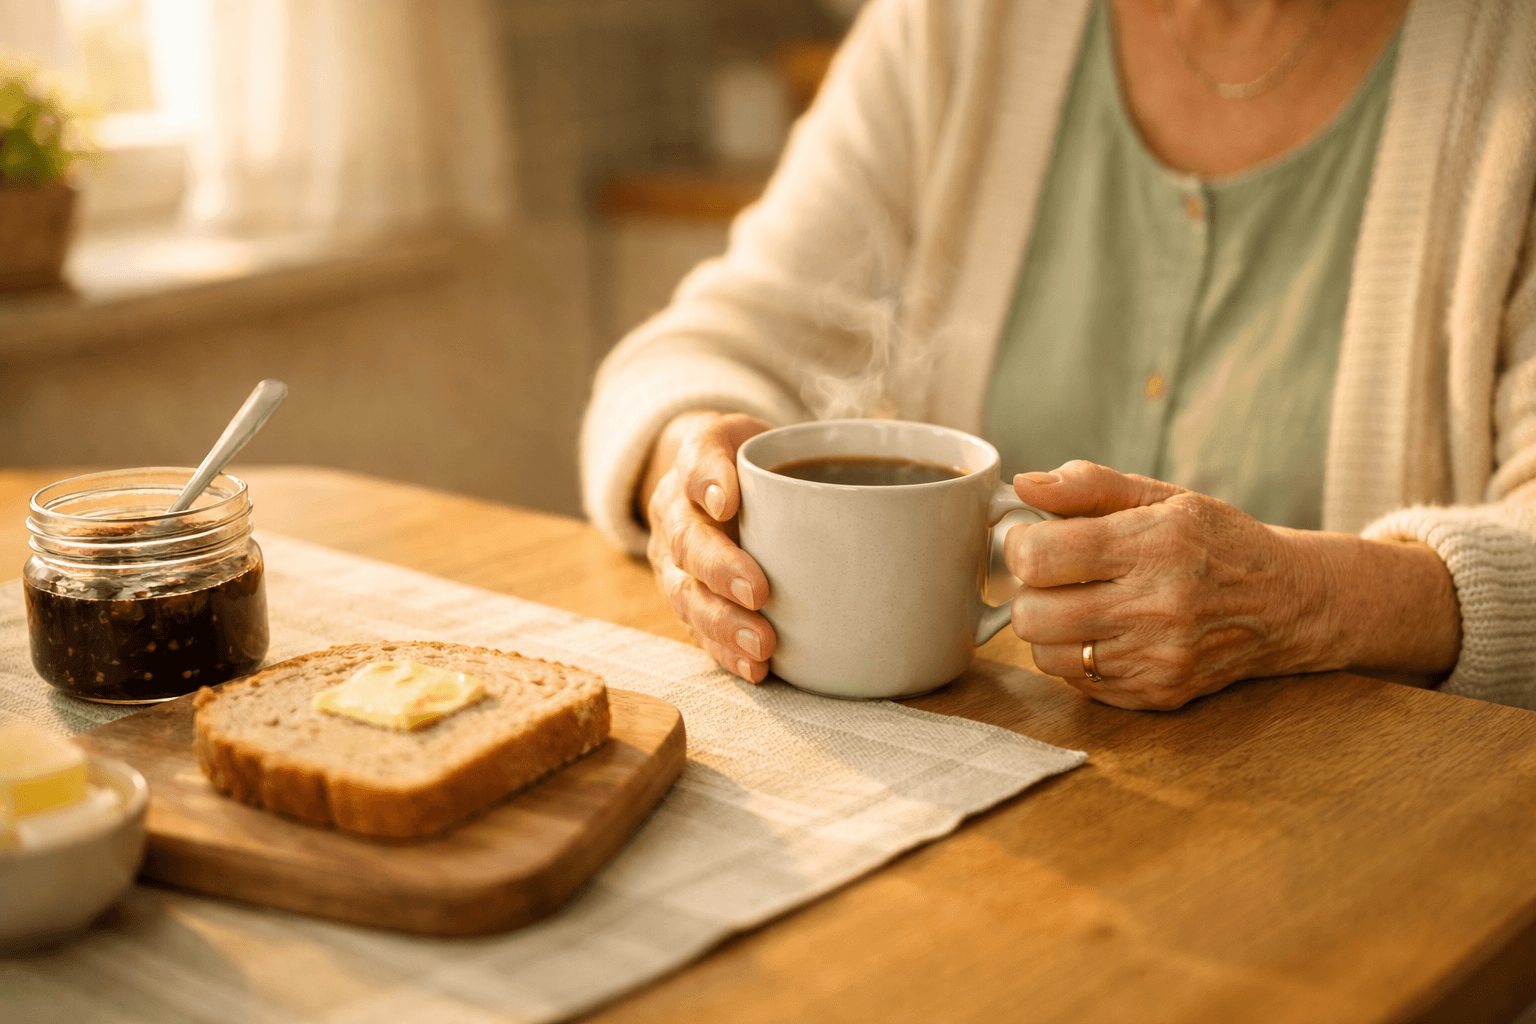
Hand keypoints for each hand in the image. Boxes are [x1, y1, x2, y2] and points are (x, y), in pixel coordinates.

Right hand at [642, 412, 776, 680]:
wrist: (725, 492)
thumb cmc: (760, 467)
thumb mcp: (773, 441)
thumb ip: (799, 451)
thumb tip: (840, 494)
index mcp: (694, 469)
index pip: (693, 466)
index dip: (706, 481)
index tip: (727, 501)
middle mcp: (676, 519)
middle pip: (687, 543)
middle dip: (719, 570)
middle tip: (758, 592)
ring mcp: (677, 568)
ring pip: (687, 597)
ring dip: (722, 624)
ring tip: (762, 646)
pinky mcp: (691, 606)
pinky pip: (700, 634)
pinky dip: (726, 654)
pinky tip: (756, 670)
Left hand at [1003, 460, 1328, 709]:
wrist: (1290, 603)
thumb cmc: (1219, 542)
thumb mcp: (1162, 496)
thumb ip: (1088, 485)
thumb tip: (1024, 484)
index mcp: (1155, 545)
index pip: (1040, 558)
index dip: (1020, 544)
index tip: (1032, 538)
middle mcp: (1158, 608)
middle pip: (1032, 615)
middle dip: (1029, 591)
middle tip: (1052, 576)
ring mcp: (1158, 659)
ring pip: (1045, 656)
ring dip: (1049, 629)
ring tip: (1079, 603)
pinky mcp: (1157, 695)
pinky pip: (1077, 682)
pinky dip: (1078, 657)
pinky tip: (1107, 632)